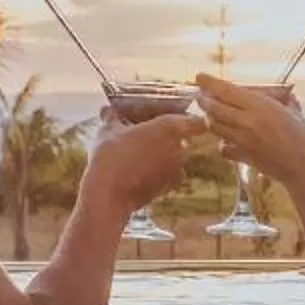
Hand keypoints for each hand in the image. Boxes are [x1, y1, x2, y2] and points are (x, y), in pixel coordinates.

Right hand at [82, 109, 203, 213]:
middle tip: (148, 135)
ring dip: (163, 156)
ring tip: (141, 154)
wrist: (108, 193)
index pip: (197, 122)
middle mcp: (180, 148)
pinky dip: (158, 173)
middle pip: (183, 140)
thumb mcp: (108, 130)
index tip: (180, 119)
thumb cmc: (111, 155)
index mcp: (171, 128)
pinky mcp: (167, 189)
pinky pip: (168, 176)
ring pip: (175, 158)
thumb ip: (112, 118)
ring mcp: (176, 171)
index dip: (191, 120)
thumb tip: (108, 111)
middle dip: (169, 138)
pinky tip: (139, 172)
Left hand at [193, 75, 304, 192]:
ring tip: (211, 113)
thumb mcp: (296, 114)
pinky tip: (227, 139)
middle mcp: (247, 122)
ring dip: (210, 118)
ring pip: (214, 127)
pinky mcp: (243, 157)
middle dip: (204, 100)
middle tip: (201, 95)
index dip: (210, 82)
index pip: (227, 91)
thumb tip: (285, 96)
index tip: (200, 76)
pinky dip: (221, 142)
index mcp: (260, 107)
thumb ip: (286, 103)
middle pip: (214, 108)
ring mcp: (242, 141)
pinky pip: (223, 147)